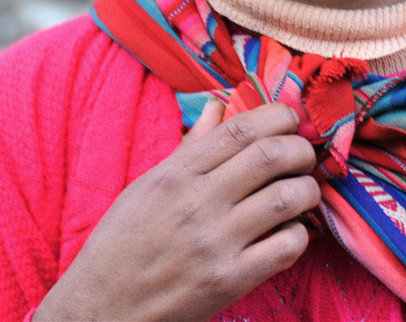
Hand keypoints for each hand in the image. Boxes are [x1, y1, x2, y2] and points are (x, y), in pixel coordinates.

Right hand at [35, 101, 319, 320]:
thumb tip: (217, 105)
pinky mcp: (230, 281)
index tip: (291, 122)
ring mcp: (215, 243)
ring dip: (307, 190)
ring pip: (288, 197)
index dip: (279, 117)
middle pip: (273, 155)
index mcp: (176, 175)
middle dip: (301, 150)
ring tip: (300, 194)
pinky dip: (299, 234)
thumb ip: (190, 147)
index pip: (242, 128)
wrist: (98, 311)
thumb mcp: (146, 187)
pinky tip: (288, 233)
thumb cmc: (121, 245)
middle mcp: (197, 203)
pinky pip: (288, 245)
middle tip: (303, 158)